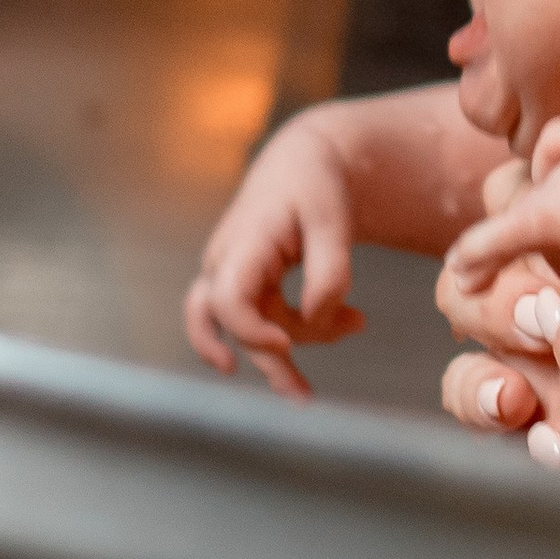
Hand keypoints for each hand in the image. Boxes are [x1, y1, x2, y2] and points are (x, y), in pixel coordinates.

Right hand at [185, 113, 362, 395]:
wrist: (304, 163)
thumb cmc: (318, 189)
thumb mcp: (334, 222)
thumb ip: (329, 271)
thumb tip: (315, 318)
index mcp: (247, 240)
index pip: (229, 297)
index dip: (251, 330)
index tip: (288, 343)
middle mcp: (224, 259)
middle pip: (231, 324)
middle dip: (270, 360)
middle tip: (306, 395)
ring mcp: (225, 271)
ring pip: (230, 329)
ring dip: (268, 360)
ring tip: (303, 393)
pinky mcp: (236, 282)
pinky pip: (239, 322)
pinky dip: (267, 342)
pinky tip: (285, 362)